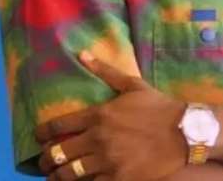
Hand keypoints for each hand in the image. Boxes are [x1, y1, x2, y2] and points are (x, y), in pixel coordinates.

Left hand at [36, 51, 187, 180]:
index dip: (42, 133)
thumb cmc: (158, 107)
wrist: (184, 132)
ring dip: (57, 175)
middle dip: (45, 158)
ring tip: (55, 176)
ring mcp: (107, 160)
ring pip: (69, 173)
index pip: (58, 126)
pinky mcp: (118, 178)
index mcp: (98, 115)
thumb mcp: (132, 85)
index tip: (38, 137)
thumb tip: (82, 54)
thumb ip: (105, 71)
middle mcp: (98, 138)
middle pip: (58, 153)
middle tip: (44, 160)